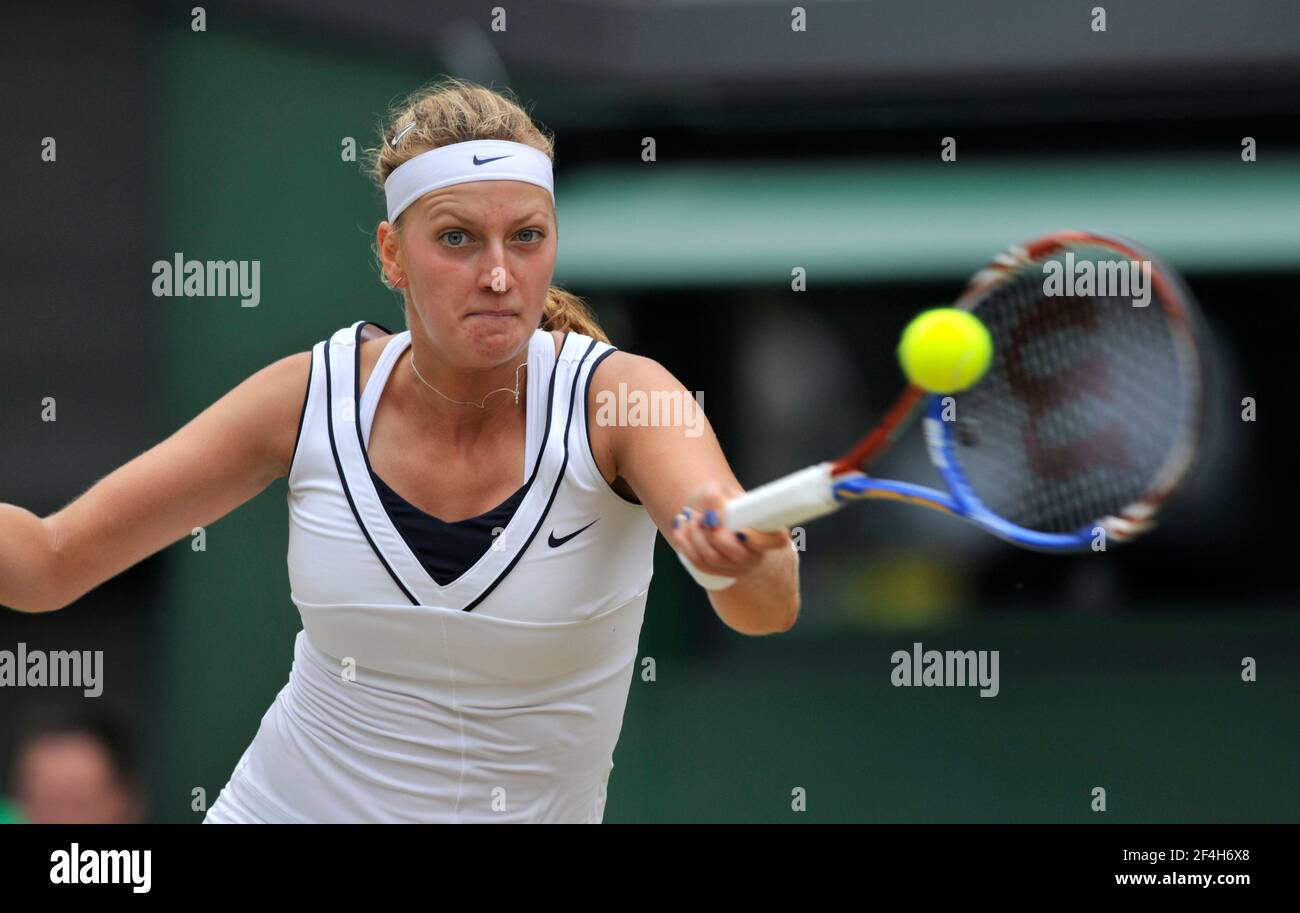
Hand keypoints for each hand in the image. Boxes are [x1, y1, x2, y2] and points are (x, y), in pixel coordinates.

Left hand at [669, 481, 791, 580]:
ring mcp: (737, 566)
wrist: (703, 512)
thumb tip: (712, 515)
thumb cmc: (717, 500)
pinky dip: (686, 544)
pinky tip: (681, 529)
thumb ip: (715, 498)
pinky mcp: (717, 572)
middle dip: (713, 533)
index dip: (760, 540)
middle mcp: (756, 553)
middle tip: (702, 516)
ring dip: (695, 535)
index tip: (742, 532)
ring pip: (713, 558)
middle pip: (737, 553)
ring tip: (690, 517)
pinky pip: (699, 564)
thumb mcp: (716, 490)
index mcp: (767, 529)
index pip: (776, 540)